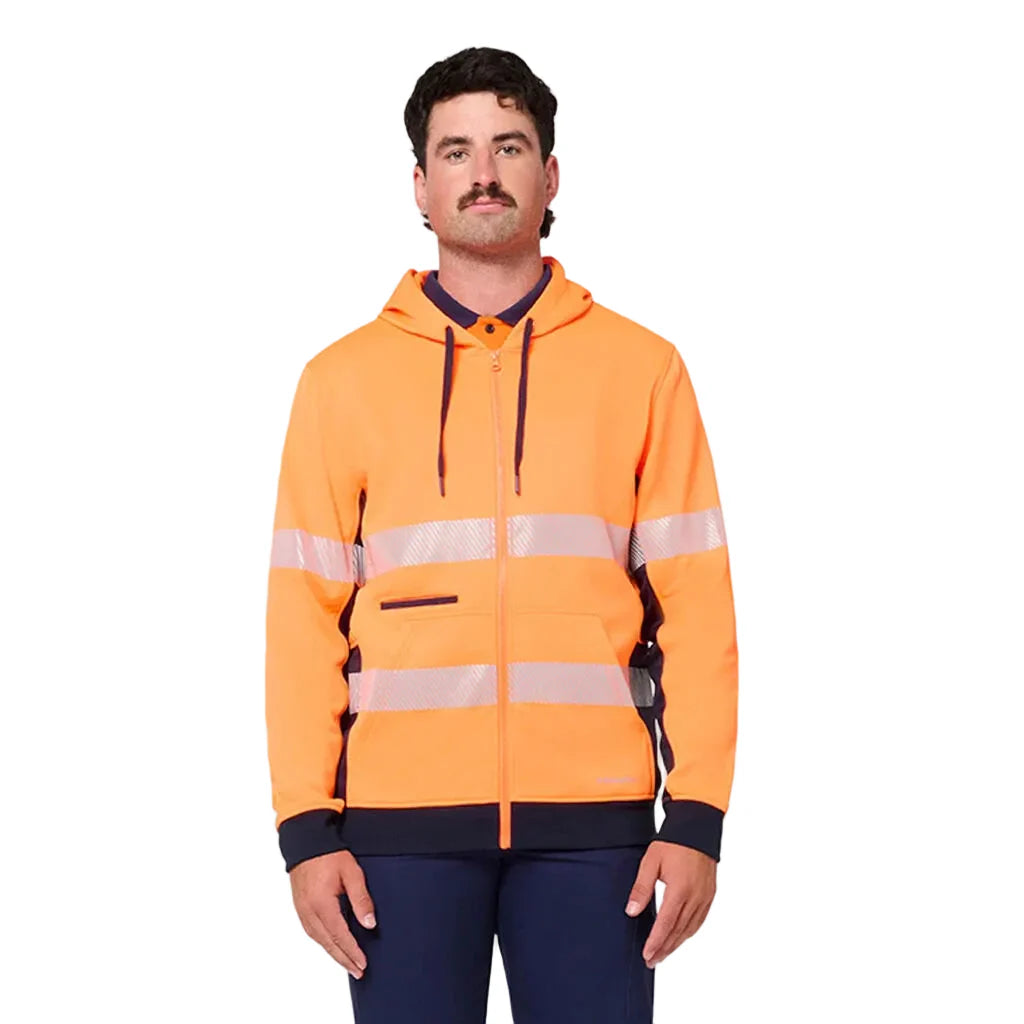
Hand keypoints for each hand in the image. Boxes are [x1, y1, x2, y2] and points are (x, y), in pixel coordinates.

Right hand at [289, 849, 376, 978]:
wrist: (306, 841)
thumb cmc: (329, 854)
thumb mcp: (352, 872)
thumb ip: (361, 899)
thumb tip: (369, 924)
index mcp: (322, 904)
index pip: (339, 935)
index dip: (352, 952)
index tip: (362, 964)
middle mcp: (309, 911)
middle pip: (328, 943)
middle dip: (344, 959)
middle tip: (358, 971)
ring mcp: (302, 910)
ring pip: (318, 940)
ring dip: (333, 953)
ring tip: (348, 963)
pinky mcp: (300, 907)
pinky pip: (312, 931)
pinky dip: (324, 942)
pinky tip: (332, 945)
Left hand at [624, 840, 716, 967]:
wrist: (697, 828)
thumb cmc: (673, 843)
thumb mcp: (651, 862)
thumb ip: (641, 887)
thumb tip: (632, 910)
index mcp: (679, 890)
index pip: (665, 924)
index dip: (656, 942)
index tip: (647, 955)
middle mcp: (695, 897)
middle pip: (678, 931)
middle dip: (664, 948)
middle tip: (652, 961)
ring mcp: (705, 897)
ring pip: (690, 929)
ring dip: (676, 943)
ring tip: (663, 953)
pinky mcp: (710, 894)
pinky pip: (699, 920)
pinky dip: (688, 932)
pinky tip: (680, 937)